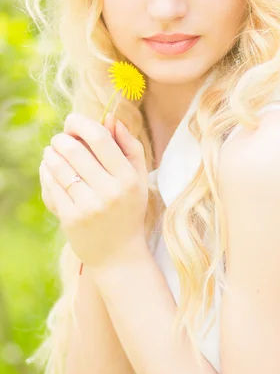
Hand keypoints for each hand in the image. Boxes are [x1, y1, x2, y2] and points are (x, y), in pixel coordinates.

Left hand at [39, 112, 148, 268]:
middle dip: (61, 138)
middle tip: (61, 139)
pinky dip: (46, 172)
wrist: (118, 255)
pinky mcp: (71, 218)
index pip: (100, 139)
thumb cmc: (128, 211)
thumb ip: (129, 146)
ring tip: (53, 152)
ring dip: (51, 153)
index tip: (73, 122)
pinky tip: (50, 169)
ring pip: (58, 166)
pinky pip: (51, 185)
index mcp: (128, 178)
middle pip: (74, 149)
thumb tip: (110, 117)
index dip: (81, 123)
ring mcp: (88, 206)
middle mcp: (109, 192)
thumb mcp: (138, 179)